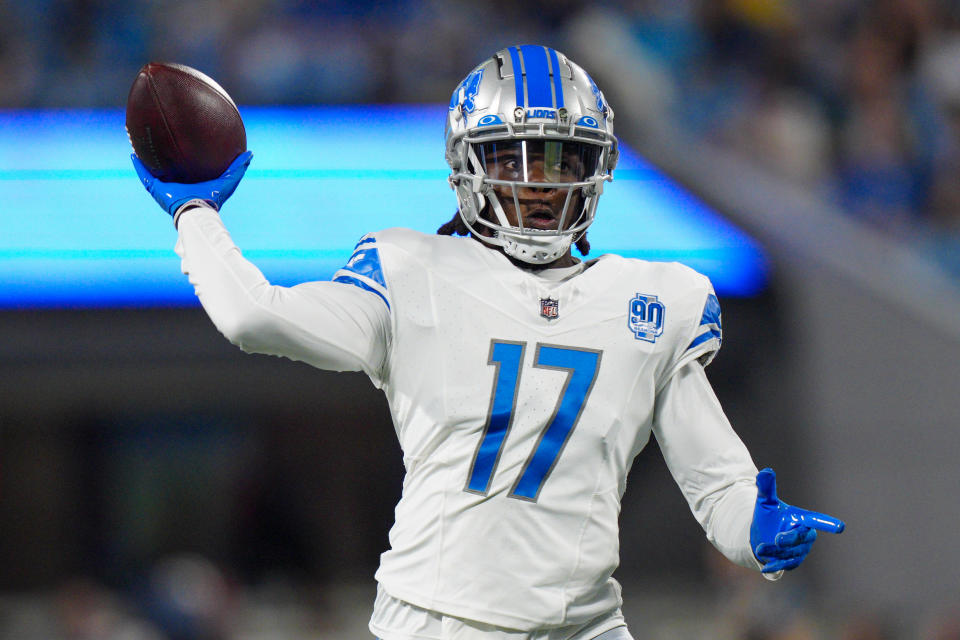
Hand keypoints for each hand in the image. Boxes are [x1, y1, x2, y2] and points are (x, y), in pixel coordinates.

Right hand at [132, 150, 252, 215]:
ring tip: (137, 143)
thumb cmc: (213, 197)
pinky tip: (132, 154)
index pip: (186, 167)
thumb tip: (250, 154)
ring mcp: (164, 188)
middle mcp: (176, 185)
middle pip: (166, 167)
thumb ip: (239, 168)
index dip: (182, 155)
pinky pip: (144, 175)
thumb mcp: (229, 180)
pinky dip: (138, 166)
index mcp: (191, 182)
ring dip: (145, 159)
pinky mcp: (155, 190)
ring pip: (152, 170)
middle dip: (161, 154)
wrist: (197, 210)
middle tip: (157, 139)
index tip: (180, 142)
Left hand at [750, 467, 844, 572]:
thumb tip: (766, 471)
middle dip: (790, 539)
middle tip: (776, 539)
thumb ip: (767, 487)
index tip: (840, 527)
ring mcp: (800, 550)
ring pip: (792, 553)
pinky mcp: (792, 562)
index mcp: (802, 518)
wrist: (760, 535)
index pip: (816, 520)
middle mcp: (804, 535)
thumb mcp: (765, 501)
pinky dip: (775, 565)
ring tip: (761, 548)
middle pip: (801, 538)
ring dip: (777, 552)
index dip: (827, 523)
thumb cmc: (768, 516)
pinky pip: (786, 565)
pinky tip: (764, 566)